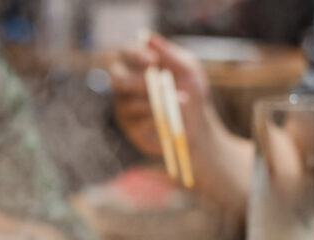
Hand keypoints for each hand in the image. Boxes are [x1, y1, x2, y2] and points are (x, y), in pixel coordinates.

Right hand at [109, 33, 210, 156]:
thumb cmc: (192, 91)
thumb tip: (147, 37)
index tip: (153, 60)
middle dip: (136, 80)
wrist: (197, 125)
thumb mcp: (188, 69)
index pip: (126, 53)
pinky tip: (171, 119)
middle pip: (116, 77)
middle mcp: (126, 85)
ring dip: (157, 102)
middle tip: (156, 84)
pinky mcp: (131, 128)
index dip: (135, 55)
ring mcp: (126, 107)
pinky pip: (138, 122)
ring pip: (130, 102)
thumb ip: (169, 54)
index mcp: (138, 65)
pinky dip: (156, 119)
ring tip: (183, 100)